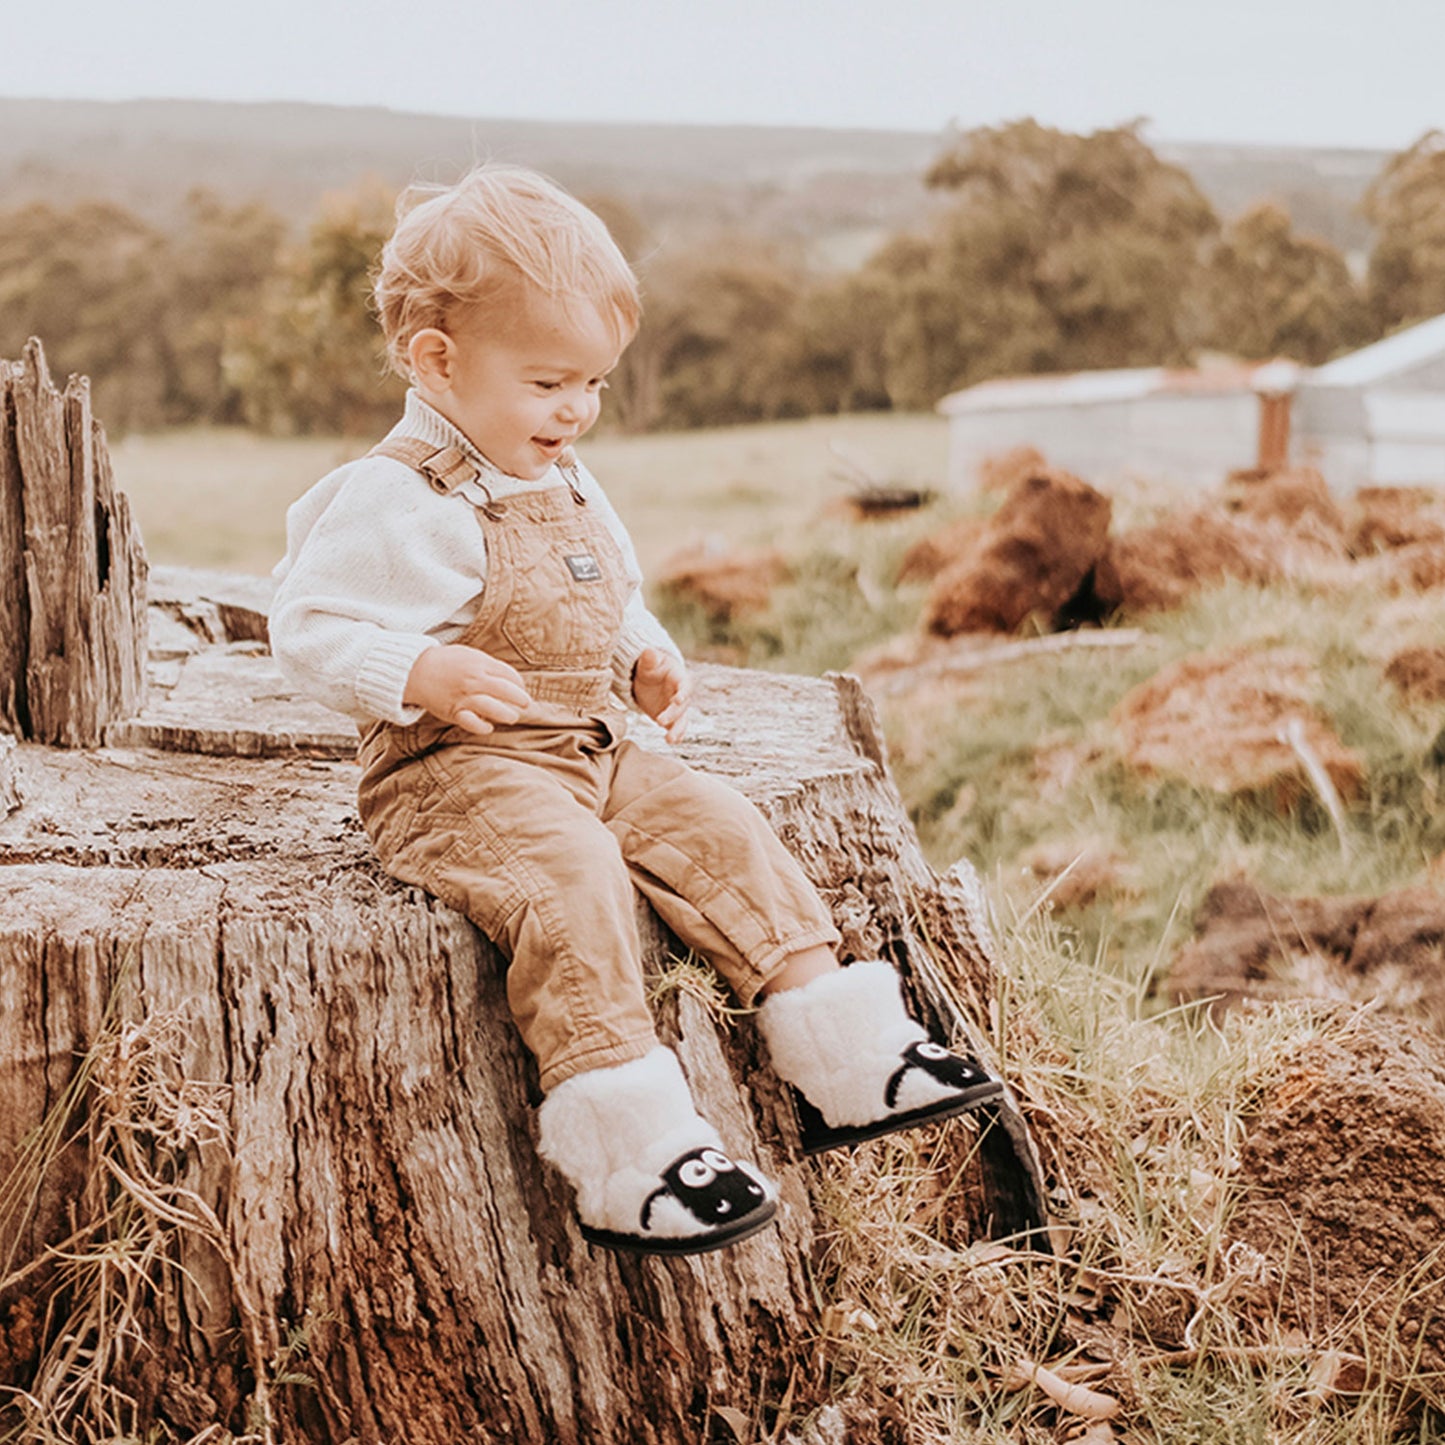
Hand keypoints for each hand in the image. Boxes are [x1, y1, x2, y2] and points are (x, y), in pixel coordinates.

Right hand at [404, 644, 531, 734]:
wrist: (415, 670)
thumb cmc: (445, 662)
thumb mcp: (469, 654)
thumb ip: (489, 665)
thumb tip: (510, 678)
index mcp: (479, 663)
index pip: (509, 675)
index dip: (519, 684)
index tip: (520, 689)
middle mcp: (473, 680)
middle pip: (507, 691)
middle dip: (521, 700)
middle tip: (525, 704)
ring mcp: (463, 696)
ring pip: (493, 708)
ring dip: (507, 714)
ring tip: (512, 717)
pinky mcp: (453, 711)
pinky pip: (473, 723)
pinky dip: (483, 727)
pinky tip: (489, 726)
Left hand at [632, 647, 690, 742]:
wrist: (649, 678)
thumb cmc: (650, 666)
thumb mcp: (648, 661)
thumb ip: (649, 658)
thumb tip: (649, 651)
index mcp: (679, 677)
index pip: (685, 685)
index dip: (683, 693)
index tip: (676, 700)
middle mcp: (681, 694)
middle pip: (682, 706)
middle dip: (673, 714)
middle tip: (659, 721)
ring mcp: (677, 707)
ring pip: (682, 719)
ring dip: (678, 729)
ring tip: (670, 739)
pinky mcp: (671, 717)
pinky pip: (676, 727)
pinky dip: (676, 734)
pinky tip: (672, 741)